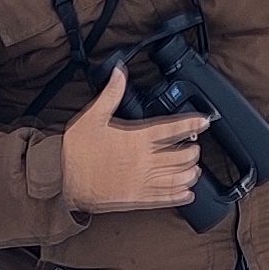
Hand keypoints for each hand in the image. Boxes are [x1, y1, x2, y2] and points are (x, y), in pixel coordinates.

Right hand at [59, 63, 209, 214]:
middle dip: (193, 151)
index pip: (172, 129)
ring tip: (193, 168)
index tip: (204, 121)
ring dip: (190, 173)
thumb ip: (111, 94)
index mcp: (136, 138)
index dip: (192, 124)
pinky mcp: (138, 198)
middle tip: (194, 147)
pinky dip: (180, 195)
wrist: (64, 181)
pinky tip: (187, 192)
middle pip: (182, 156)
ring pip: (179, 178)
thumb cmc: (77, 151)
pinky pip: (166, 198)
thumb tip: (119, 71)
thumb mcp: (92, 116)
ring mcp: (143, 181)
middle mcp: (144, 160)